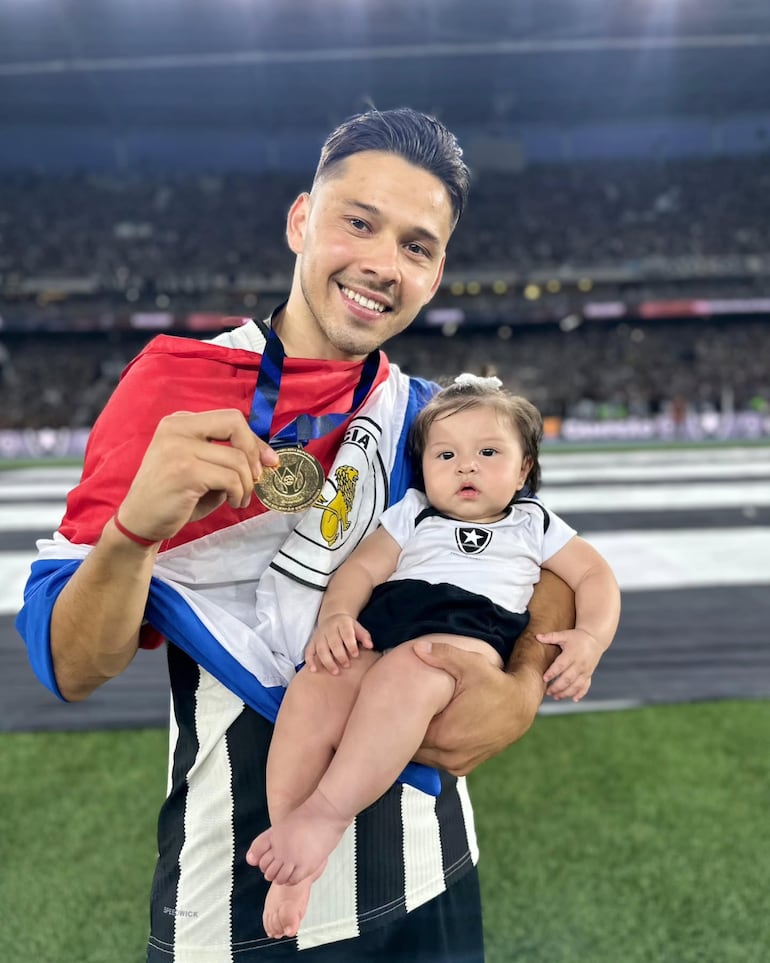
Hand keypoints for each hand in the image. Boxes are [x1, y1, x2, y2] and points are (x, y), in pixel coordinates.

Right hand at [117, 409, 278, 542]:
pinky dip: (239, 493)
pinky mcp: (185, 471)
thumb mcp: (200, 466)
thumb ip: (225, 455)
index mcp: (179, 422)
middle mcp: (176, 428)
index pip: (229, 418)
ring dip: (247, 483)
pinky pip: (230, 478)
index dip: (253, 439)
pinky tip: (233, 502)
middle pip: (234, 423)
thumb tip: (267, 456)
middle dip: (254, 451)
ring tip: (239, 498)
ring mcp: (179, 448)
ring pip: (237, 458)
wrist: (139, 522)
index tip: (267, 460)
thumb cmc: (173, 496)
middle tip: (257, 478)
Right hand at [304, 615, 372, 674]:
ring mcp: (319, 635)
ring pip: (321, 648)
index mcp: (342, 623)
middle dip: (340, 655)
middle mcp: (329, 629)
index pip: (346, 634)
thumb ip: (364, 636)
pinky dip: (310, 661)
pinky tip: (314, 670)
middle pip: (333, 642)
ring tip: (335, 671)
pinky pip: (309, 651)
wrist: (332, 617)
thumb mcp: (357, 627)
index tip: (356, 655)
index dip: (351, 645)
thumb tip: (370, 646)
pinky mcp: (312, 642)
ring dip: (327, 661)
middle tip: (347, 665)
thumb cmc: (347, 627)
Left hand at [410, 640, 543, 775]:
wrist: (522, 706)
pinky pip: (436, 761)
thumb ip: (442, 654)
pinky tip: (430, 730)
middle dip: (406, 729)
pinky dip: (430, 749)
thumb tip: (418, 647)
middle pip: (412, 746)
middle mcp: (449, 756)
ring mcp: (457, 765)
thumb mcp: (471, 664)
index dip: (399, 716)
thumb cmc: (496, 683)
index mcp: (445, 734)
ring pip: (423, 756)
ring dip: (418, 740)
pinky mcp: (463, 768)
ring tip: (412, 720)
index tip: (394, 703)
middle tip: (399, 710)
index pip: (406, 731)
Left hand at [537, 628, 602, 701]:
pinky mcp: (589, 674)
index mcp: (572, 654)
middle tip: (547, 692)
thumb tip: (537, 636)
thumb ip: (551, 637)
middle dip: (557, 687)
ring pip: (576, 685)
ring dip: (566, 693)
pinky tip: (574, 699)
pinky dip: (580, 693)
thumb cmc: (577, 637)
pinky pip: (586, 686)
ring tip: (556, 697)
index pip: (561, 665)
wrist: (595, 639)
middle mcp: (579, 664)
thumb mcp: (564, 635)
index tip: (544, 678)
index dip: (553, 673)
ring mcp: (585, 671)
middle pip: (568, 678)